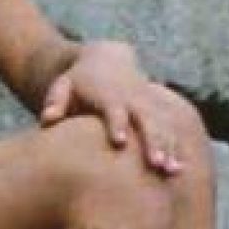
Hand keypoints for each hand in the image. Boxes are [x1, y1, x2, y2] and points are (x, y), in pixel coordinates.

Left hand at [40, 43, 190, 175]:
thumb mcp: (62, 86)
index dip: (117, 124)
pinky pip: (172, 127)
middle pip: (146, 119)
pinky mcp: (159, 109)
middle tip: (156, 164)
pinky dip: (178, 146)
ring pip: (164, 125)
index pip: (114, 109)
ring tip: (173, 170)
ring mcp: (149, 103)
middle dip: (153, 141)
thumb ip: (55, 102)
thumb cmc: (79, 81)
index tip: (119, 142)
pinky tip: (181, 168)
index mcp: (108, 94)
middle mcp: (133, 98)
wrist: (107, 57)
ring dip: (170, 147)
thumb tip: (48, 119)